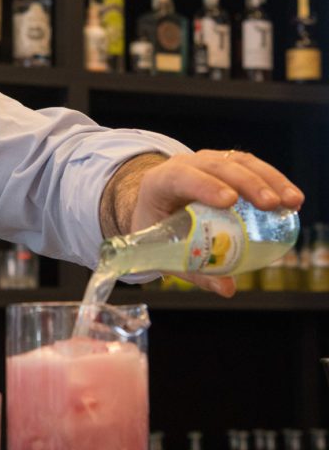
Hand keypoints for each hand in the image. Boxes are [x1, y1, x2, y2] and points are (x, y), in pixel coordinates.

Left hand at [131, 150, 303, 296]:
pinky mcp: (226, 163)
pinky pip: (252, 167)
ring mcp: (206, 161)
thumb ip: (193, 269)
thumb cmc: (157, 230)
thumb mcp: (164, 251)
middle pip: (215, 167)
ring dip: (268, 180)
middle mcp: (182, 165)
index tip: (229, 201)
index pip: (179, 177)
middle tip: (270, 205)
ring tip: (291, 202)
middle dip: (246, 184)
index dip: (204, 185)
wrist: (156, 206)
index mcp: (158, 184)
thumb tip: (227, 288)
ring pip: (238, 163)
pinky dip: (274, 180)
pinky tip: (292, 199)